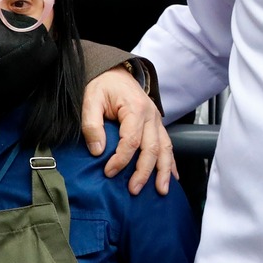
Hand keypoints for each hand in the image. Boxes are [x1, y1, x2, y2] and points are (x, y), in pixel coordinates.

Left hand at [83, 68, 174, 195]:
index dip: (121, 159)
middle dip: (144, 172)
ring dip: (163, 172)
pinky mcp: (157, 126)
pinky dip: (171, 163)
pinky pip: (168, 145)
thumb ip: (91, 125)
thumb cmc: (102, 86)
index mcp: (135, 109)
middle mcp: (151, 116)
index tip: (109, 172)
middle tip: (134, 190)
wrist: (114, 72)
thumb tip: (97, 150)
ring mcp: (157, 121)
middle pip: (152, 149)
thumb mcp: (90, 100)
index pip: (131, 141)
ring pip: (165, 149)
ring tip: (161, 190)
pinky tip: (172, 178)